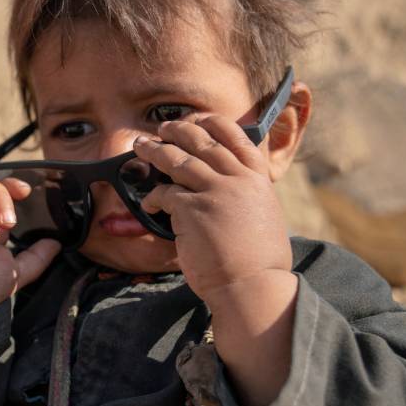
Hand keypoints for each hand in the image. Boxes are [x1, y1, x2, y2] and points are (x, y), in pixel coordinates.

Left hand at [132, 114, 292, 300]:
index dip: (214, 124)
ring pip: (179, 161)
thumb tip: (234, 190)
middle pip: (203, 143)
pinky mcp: (192, 210)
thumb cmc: (259, 263)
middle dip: (179, 131)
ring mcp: (214, 192)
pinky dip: (153, 196)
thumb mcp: (265, 217)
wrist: (252, 286)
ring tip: (141, 146)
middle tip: (163, 128)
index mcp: (258, 181)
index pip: (236, 139)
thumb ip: (248, 196)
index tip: (200, 119)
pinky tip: (148, 203)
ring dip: (156, 151)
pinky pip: (164, 193)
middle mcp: (237, 180)